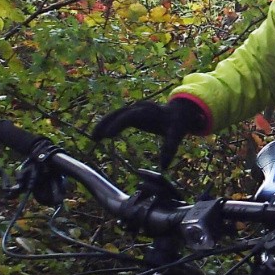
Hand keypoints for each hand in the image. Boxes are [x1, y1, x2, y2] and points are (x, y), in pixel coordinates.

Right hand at [93, 98, 207, 169]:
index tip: (108, 135)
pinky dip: (108, 124)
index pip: (129, 116)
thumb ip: (170, 148)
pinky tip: (100, 135)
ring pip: (116, 114)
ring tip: (94, 138)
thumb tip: (163, 167)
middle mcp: (139, 107)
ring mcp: (135, 109)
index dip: (118, 124)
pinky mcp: (133, 114)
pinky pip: (118, 118)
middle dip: (106, 123)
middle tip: (95, 138)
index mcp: (148, 111)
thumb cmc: (177, 122)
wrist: (180, 110)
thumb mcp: (176, 134)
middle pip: (119, 113)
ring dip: (104, 124)